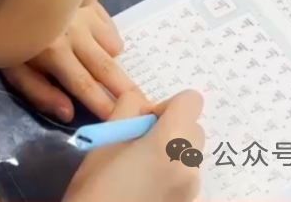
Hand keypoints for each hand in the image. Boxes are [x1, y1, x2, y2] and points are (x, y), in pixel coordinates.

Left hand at [1, 2, 138, 121]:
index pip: (83, 84)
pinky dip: (110, 38)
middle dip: (122, 88)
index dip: (101, 103)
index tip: (117, 118)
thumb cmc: (6, 35)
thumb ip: (39, 91)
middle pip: (104, 66)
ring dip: (115, 63)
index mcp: (53, 51)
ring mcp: (84, 13)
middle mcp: (74, 33)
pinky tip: (103, 45)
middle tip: (141, 103)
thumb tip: (67, 113)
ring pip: (111, 45)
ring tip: (119, 78)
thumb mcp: (12, 67)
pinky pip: (109, 24)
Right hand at [64, 90, 205, 201]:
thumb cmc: (96, 188)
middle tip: (139, 145)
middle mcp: (190, 165)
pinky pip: (186, 178)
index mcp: (170, 143)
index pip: (192, 101)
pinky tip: (146, 188)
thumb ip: (127, 110)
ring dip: (171, 153)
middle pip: (194, 129)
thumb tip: (142, 103)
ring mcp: (193, 189)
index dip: (168, 105)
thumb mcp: (103, 141)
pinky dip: (172, 175)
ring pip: (190, 155)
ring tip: (140, 171)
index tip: (145, 122)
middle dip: (171, 129)